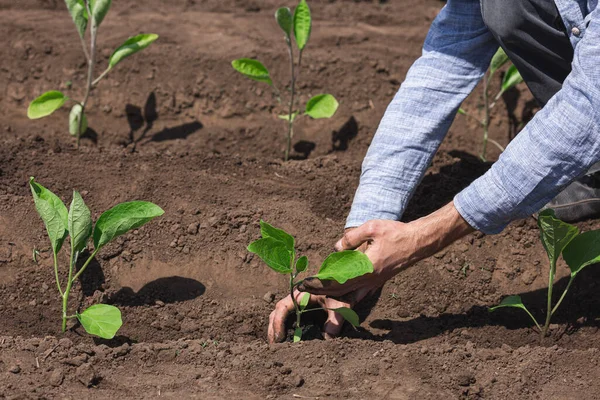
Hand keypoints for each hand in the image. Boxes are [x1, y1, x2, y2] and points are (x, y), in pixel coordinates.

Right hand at [268, 288, 372, 342]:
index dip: (277, 323)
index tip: (279, 338)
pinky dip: (290, 331)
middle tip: (274, 347)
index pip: (282, 307)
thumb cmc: (345, 289)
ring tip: (280, 347)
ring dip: (279, 330)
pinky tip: (292, 343)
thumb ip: (333, 323)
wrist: (354, 281)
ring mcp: (302, 305)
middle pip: (278, 313)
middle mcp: (298, 299)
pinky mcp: (308, 311)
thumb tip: (326, 341)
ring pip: (284, 317)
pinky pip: (295, 321)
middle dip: (273, 329)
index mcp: (301, 293)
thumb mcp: (340, 306)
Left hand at [299, 202, 473, 298]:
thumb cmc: (396, 233)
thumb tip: (336, 248)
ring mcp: (374, 282)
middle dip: (319, 292)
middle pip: (339, 291)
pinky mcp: (378, 281)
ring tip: (316, 292)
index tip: (304, 284)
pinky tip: (340, 295)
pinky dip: (346, 295)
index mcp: (365, 268)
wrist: (418, 242)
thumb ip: (351, 237)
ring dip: (331, 295)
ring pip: (349, 294)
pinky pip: (359, 293)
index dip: (318, 284)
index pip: (336, 281)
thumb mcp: (372, 227)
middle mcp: (369, 280)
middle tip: (302, 290)